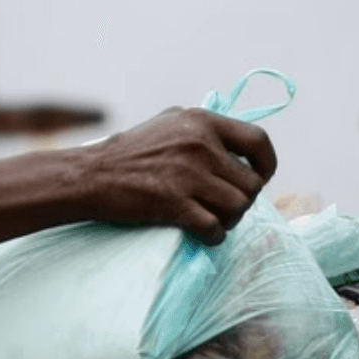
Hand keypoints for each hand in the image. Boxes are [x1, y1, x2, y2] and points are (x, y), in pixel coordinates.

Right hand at [80, 107, 276, 244]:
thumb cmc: (129, 151)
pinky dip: (214, 236)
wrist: (91, 175)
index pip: (259, 142)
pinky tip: (204, 234)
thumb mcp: (169, 122)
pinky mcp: (174, 203)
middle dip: (243, 200)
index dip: (267, 165)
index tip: (260, 178)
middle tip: (226, 206)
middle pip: (252, 184)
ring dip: (231, 220)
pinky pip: (216, 228)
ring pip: (239, 207)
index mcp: (202, 122)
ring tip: (215, 220)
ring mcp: (188, 175)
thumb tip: (237, 142)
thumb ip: (203, 128)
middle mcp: (200, 145)